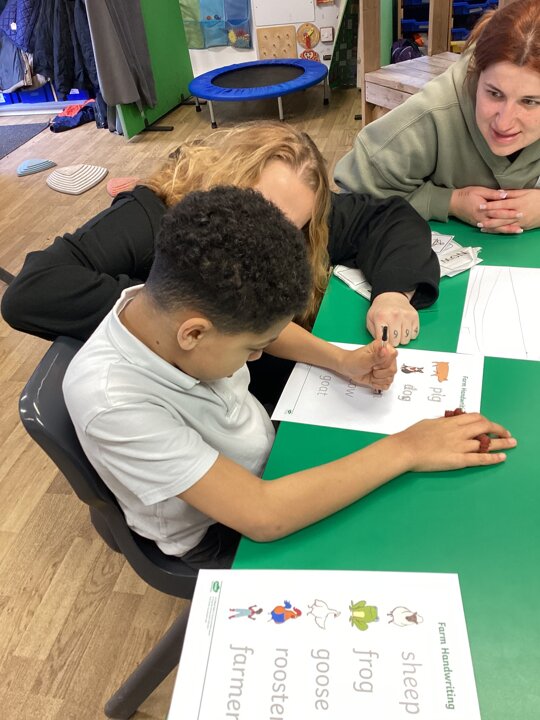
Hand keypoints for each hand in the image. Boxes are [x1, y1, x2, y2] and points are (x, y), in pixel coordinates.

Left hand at [337, 339, 396, 390]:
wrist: (348, 368)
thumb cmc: (354, 360)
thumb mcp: (364, 359)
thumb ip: (376, 356)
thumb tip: (384, 350)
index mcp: (384, 348)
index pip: (393, 355)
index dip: (384, 362)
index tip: (374, 364)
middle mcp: (387, 358)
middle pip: (393, 369)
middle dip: (379, 372)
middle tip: (371, 368)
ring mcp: (386, 368)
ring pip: (390, 378)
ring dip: (377, 379)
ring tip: (371, 373)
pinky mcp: (384, 377)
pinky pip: (387, 384)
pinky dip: (377, 384)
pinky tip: (372, 379)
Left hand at [366, 292, 418, 345]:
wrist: (391, 296)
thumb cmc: (380, 310)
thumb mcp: (370, 320)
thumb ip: (374, 334)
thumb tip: (381, 347)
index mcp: (381, 317)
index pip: (384, 339)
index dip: (383, 344)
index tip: (383, 343)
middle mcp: (394, 315)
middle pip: (395, 341)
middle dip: (392, 342)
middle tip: (390, 336)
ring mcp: (406, 316)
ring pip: (406, 339)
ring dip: (401, 339)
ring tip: (397, 333)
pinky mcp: (414, 316)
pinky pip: (414, 334)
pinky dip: (409, 335)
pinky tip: (404, 330)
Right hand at [395, 412, 516, 471]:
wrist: (405, 448)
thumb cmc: (412, 436)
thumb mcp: (428, 423)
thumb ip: (442, 424)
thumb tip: (447, 424)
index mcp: (450, 422)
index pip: (475, 417)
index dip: (486, 420)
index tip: (490, 424)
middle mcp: (459, 432)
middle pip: (485, 426)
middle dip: (498, 429)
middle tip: (506, 434)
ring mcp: (460, 445)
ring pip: (486, 442)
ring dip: (502, 443)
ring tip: (512, 443)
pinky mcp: (458, 459)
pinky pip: (480, 458)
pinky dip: (493, 458)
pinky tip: (502, 458)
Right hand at [449, 187, 521, 232]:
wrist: (452, 203)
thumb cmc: (465, 195)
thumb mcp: (479, 190)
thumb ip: (492, 194)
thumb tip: (504, 194)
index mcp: (482, 209)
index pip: (499, 211)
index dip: (510, 213)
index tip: (519, 212)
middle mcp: (481, 218)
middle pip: (499, 222)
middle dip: (511, 223)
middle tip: (522, 223)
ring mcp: (479, 223)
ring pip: (495, 228)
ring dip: (506, 230)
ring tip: (517, 230)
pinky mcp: (477, 224)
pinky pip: (489, 229)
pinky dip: (497, 231)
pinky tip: (504, 232)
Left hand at [478, 188, 539, 232]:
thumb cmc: (537, 198)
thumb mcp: (526, 192)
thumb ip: (512, 193)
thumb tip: (500, 192)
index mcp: (518, 203)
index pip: (502, 204)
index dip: (491, 205)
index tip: (481, 206)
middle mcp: (518, 213)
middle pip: (501, 216)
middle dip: (488, 218)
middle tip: (478, 219)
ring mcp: (520, 221)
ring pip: (503, 225)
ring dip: (492, 226)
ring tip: (481, 227)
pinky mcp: (522, 226)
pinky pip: (509, 229)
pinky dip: (499, 231)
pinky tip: (492, 231)